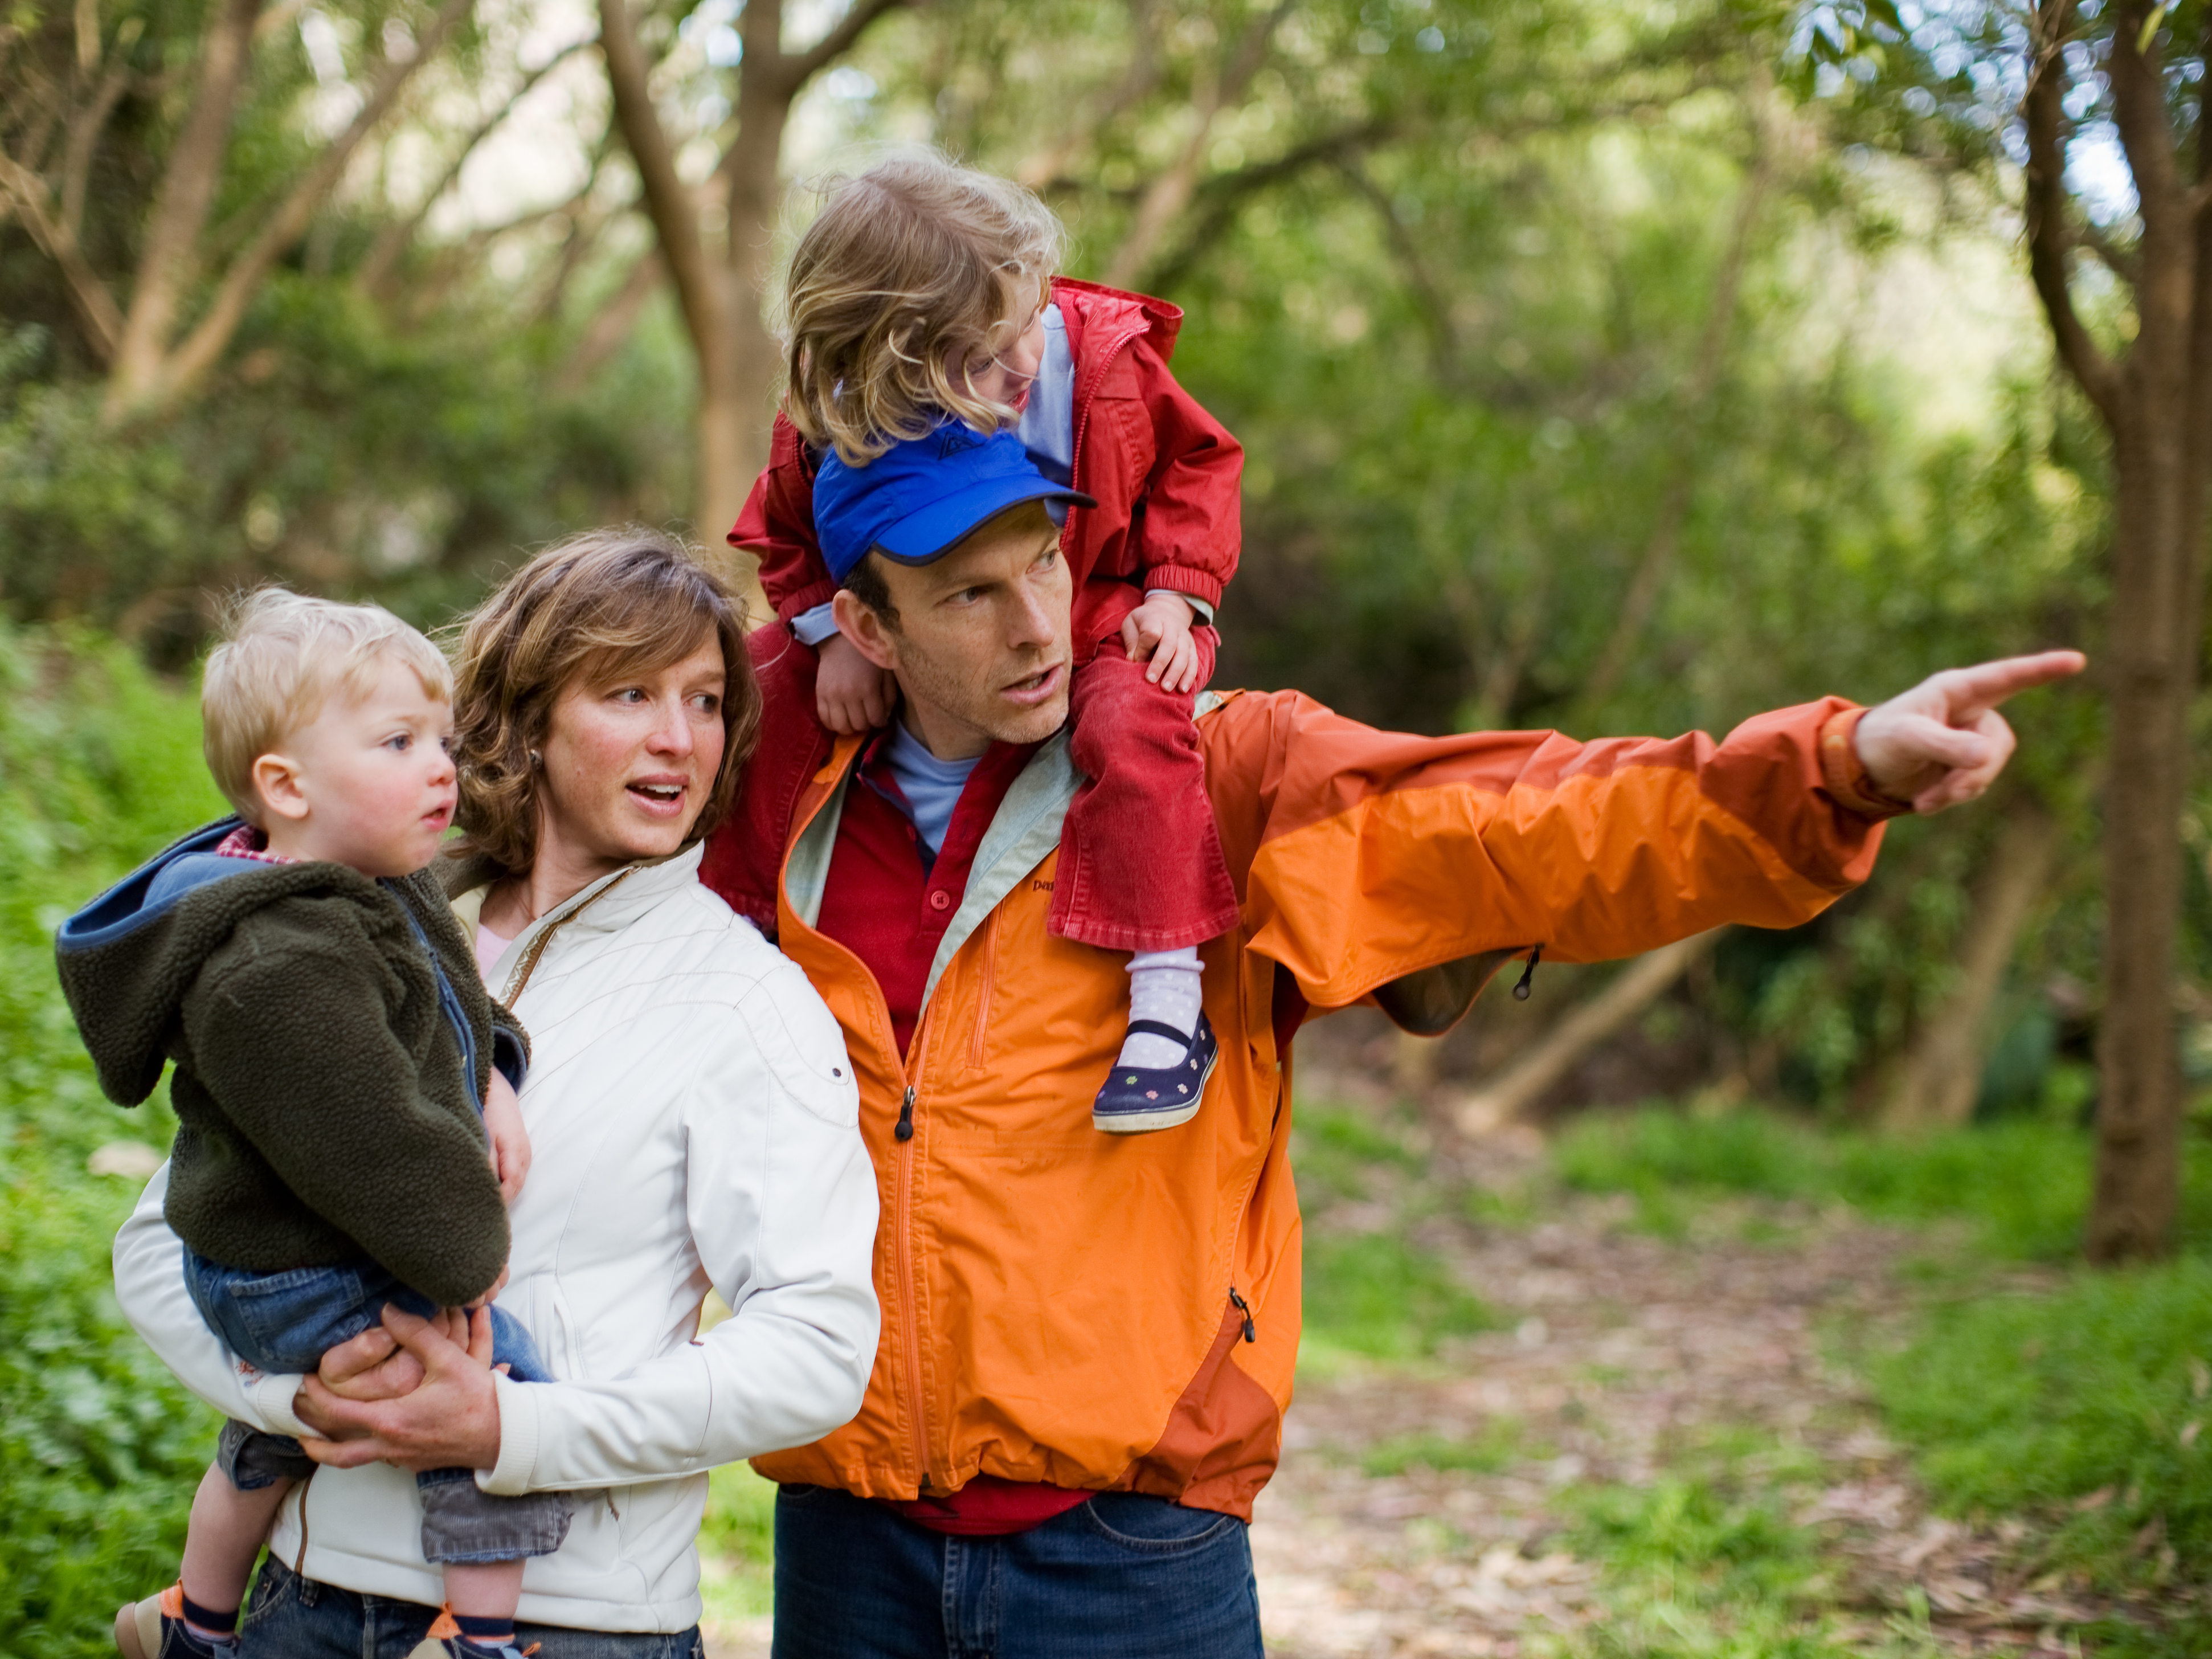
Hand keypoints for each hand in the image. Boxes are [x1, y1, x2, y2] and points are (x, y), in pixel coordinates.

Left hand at [295, 1304, 501, 1471]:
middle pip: (334, 1449)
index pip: (338, 1411)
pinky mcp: (412, 1462)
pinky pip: (374, 1459)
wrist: (504, 1436)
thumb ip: (417, 1333)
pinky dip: (357, 1449)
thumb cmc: (478, 1400)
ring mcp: (400, 1458)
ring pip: (351, 1460)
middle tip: (296, 1414)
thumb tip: (388, 1310)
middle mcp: (389, 1445)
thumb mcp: (449, 1360)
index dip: (315, 1397)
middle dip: (310, 1432)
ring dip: (328, 1448)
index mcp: (392, 1420)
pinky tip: (360, 1436)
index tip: (305, 1380)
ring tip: (311, 1437)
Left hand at [482, 1069, 528, 1203]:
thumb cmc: (488, 1108)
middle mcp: (523, 1159)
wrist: (495, 1089)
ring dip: (496, 1198)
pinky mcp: (514, 1158)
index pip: (511, 1187)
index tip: (476, 1215)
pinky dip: (497, 1189)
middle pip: (512, 1191)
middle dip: (496, 1206)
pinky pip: (508, 1180)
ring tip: (475, 1212)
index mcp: (517, 1152)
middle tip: (472, 1220)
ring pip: (511, 1187)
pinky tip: (482, 1195)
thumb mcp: (485, 1131)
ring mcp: (520, 1159)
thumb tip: (482, 1183)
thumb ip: (486, 1158)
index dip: (496, 1203)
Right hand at [815, 632, 896, 734]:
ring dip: (850, 728)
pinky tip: (840, 718)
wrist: (841, 641)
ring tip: (853, 720)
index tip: (880, 719)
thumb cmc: (868, 656)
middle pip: (859, 725)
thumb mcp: (886, 673)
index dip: (880, 723)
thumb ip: (889, 697)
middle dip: (866, 725)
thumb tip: (884, 718)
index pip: (875, 719)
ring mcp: (832, 696)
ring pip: (841, 727)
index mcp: (868, 689)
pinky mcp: (819, 694)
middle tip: (867, 718)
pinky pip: (824, 719)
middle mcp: (849, 695)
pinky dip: (833, 724)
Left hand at [1119, 594, 1201, 692]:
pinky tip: (1183, 689)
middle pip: (1169, 644)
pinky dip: (1189, 676)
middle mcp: (1172, 627)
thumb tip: (1133, 660)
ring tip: (1167, 689)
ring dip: (1176, 673)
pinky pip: (1194, 662)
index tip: (1135, 660)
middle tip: (1150, 680)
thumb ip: (1132, 641)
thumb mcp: (1131, 623)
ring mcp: (1185, 637)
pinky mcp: (1193, 647)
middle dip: (1160, 663)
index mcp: (1154, 619)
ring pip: (1184, 655)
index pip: (1151, 631)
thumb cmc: (1144, 622)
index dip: (1144, 646)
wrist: (1167, 610)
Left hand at [1855, 650, 2085, 812]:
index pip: (2006, 677)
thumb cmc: (1880, 739)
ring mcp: (1972, 740)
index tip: (2076, 661)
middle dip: (1975, 772)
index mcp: (1957, 690)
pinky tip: (1924, 802)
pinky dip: (1953, 798)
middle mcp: (1971, 712)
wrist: (1861, 769)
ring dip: (1960, 790)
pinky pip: (1976, 785)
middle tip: (1944, 793)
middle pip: (1999, 743)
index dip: (2042, 669)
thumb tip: (1987, 756)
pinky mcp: (1967, 766)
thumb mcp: (1907, 738)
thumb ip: (1945, 745)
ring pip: (1990, 768)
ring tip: (1924, 801)